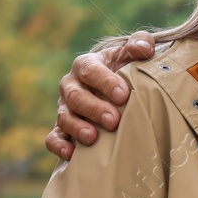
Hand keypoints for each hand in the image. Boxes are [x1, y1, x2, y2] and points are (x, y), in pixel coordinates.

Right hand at [46, 32, 156, 159]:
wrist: (112, 91)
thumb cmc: (123, 70)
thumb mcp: (131, 55)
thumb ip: (140, 44)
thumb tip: (145, 48)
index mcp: (86, 65)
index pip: (90, 70)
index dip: (105, 82)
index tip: (123, 94)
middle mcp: (71, 86)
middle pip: (76, 96)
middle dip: (94, 108)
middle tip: (113, 120)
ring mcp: (65, 108)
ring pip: (64, 117)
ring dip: (77, 128)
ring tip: (92, 138)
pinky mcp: (62, 129)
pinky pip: (53, 138)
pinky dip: (59, 145)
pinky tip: (71, 154)